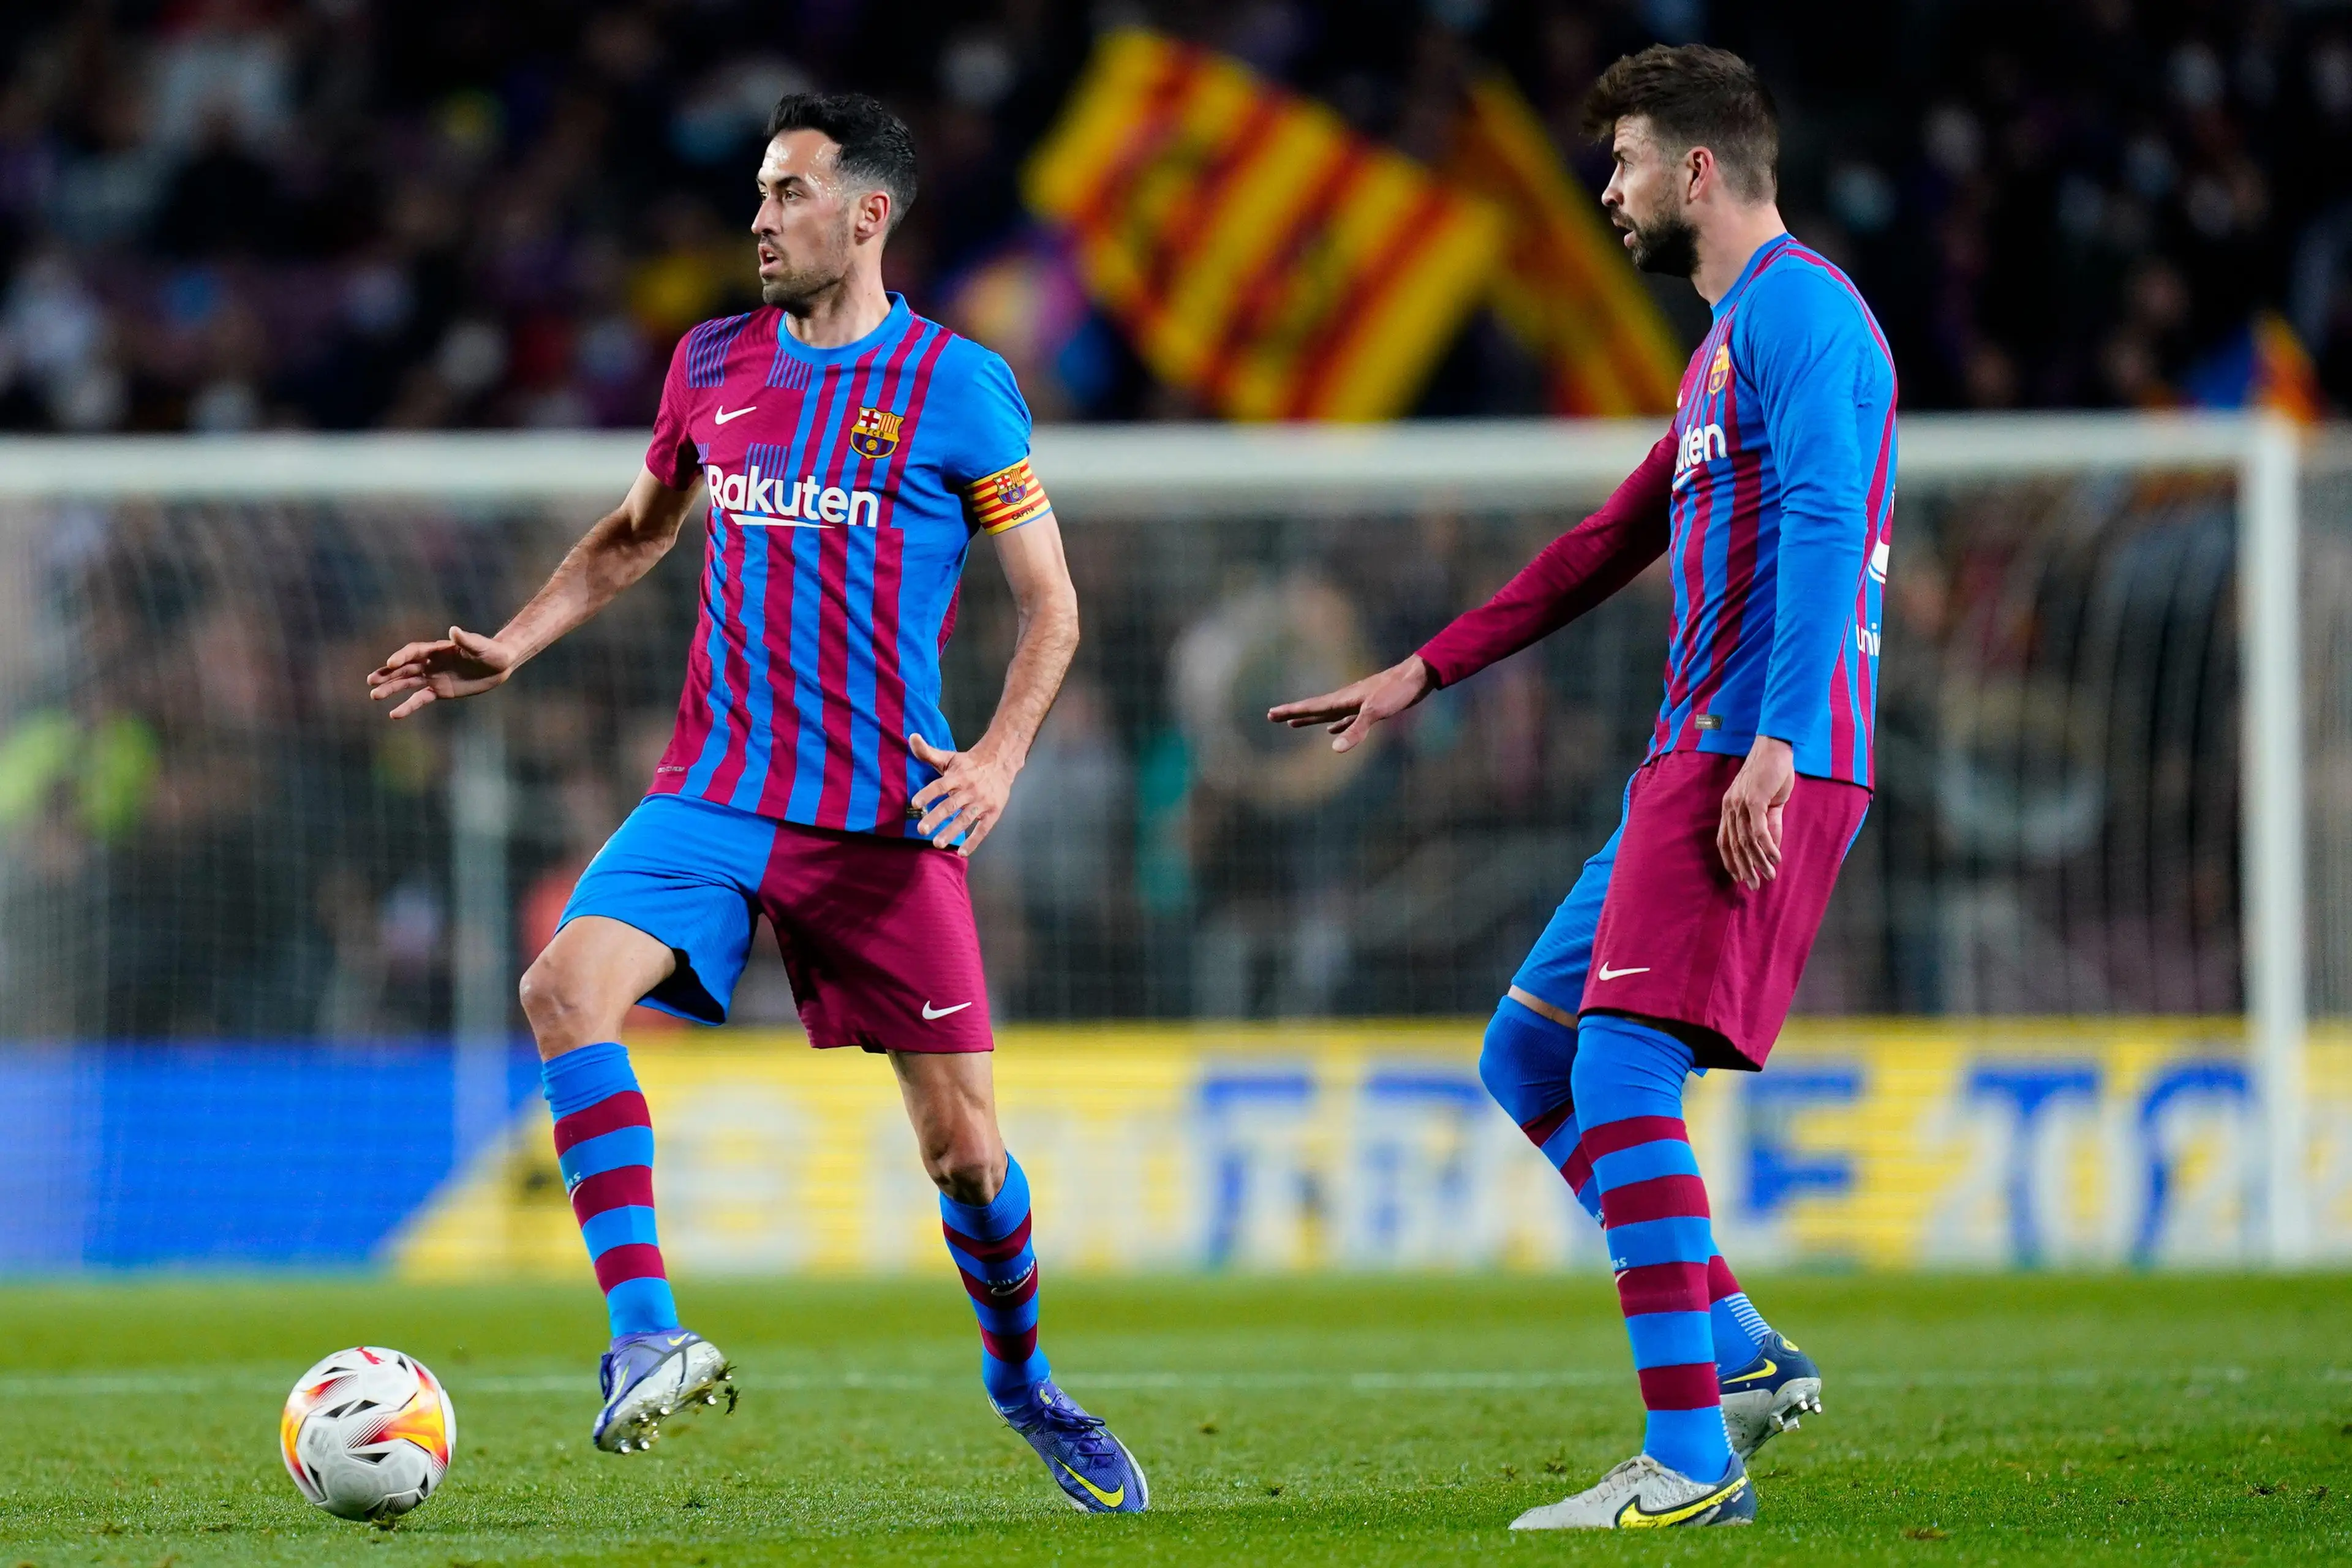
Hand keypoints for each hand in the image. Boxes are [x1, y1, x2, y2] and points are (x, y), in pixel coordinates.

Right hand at [367, 626, 516, 718]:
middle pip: (405, 668)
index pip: (414, 652)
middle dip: (388, 674)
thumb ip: (466, 641)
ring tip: (374, 695)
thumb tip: (454, 631)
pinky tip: (394, 714)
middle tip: (371, 681)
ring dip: (391, 689)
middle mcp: (431, 662)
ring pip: (407, 683)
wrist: (500, 665)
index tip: (391, 664)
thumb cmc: (491, 651)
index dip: (402, 657)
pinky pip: (420, 699)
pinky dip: (407, 707)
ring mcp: (433, 677)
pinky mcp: (439, 691)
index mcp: (438, 649)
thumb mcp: (481, 646)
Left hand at [909, 734, 1017, 855]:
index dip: (928, 794)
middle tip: (921, 829)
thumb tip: (911, 737)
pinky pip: (983, 829)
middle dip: (936, 818)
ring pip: (965, 819)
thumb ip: (928, 752)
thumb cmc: (969, 763)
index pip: (941, 785)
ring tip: (937, 843)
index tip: (915, 804)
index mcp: (958, 775)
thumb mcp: (949, 757)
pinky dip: (974, 842)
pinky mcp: (993, 812)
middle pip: (951, 805)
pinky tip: (962, 852)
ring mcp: (982, 802)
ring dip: (952, 832)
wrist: (1001, 762)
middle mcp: (970, 789)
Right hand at [1266, 654, 1434, 753]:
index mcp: (1343, 699)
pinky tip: (1332, 731)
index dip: (1290, 711)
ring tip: (1295, 723)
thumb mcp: (1376, 712)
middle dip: (1294, 713)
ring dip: (1311, 719)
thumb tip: (1334, 749)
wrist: (1419, 676)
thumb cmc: (1397, 692)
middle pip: (1314, 708)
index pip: (1311, 706)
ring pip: (1327, 713)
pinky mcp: (1370, 707)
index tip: (1270, 714)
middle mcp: (1346, 700)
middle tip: (1272, 716)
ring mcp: (1357, 703)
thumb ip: (1356, 731)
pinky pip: (1346, 718)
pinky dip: (1337, 724)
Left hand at [1718, 735, 1794, 889]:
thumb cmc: (1772, 773)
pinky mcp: (1753, 800)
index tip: (1739, 878)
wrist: (1775, 747)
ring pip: (1746, 841)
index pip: (1724, 841)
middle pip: (1733, 845)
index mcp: (1729, 808)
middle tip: (1754, 887)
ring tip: (1769, 877)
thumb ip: (1770, 824)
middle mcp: (1730, 807)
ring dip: (1758, 861)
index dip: (1730, 861)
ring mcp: (1740, 803)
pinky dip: (1768, 846)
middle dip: (1744, 868)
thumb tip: (1772, 848)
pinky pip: (1759, 829)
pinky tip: (1776, 858)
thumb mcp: (1769, 803)